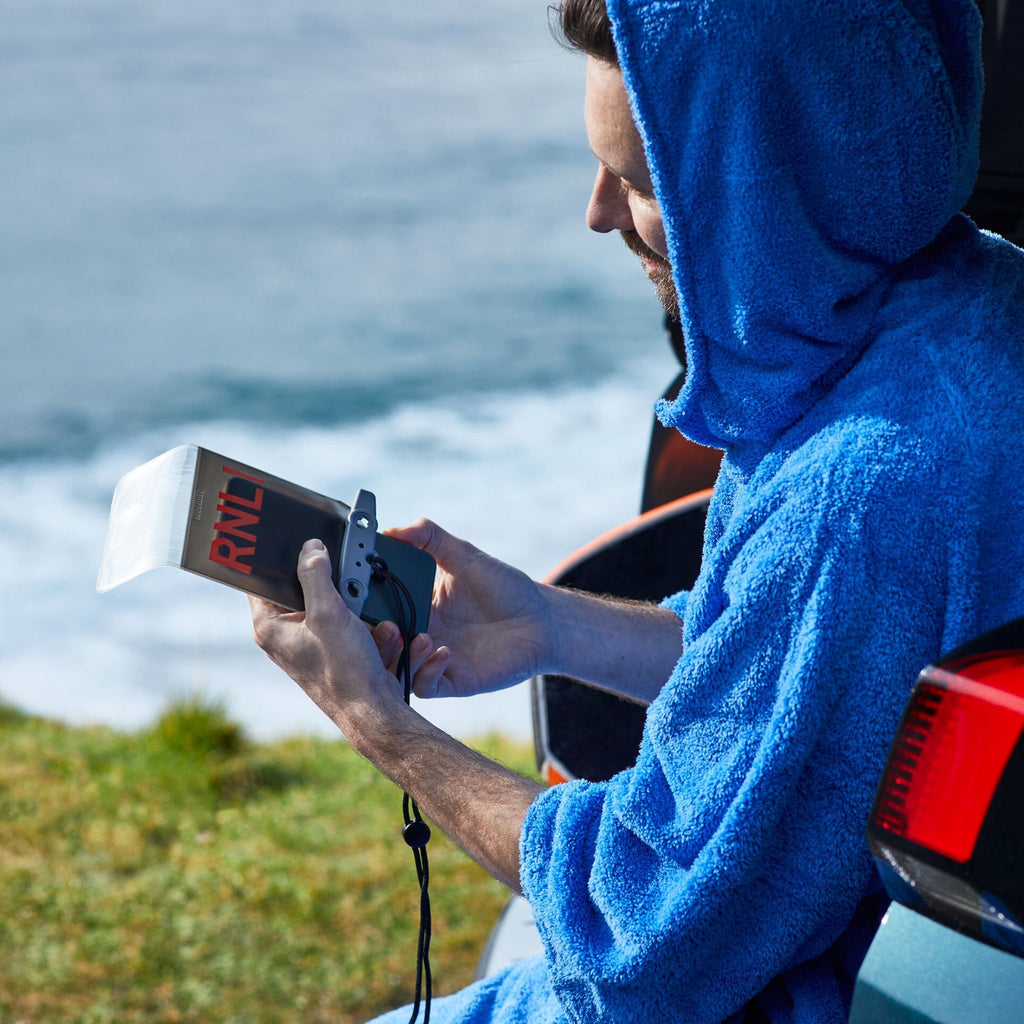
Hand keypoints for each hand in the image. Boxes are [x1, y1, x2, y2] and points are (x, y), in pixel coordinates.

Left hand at [250, 539, 434, 730]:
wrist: (375, 713)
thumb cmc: (344, 671)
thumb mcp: (328, 613)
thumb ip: (315, 575)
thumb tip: (310, 548)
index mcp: (271, 627)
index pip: (264, 580)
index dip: (282, 560)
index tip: (302, 543)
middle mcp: (287, 637)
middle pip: (308, 590)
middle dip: (337, 588)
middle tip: (353, 587)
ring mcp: (313, 647)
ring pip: (337, 609)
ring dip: (362, 612)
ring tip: (376, 628)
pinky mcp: (337, 655)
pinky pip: (354, 628)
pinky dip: (372, 630)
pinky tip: (385, 641)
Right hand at [381, 519, 552, 699]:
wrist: (542, 620)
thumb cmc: (505, 587)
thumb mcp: (465, 555)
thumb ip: (430, 538)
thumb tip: (394, 529)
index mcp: (416, 602)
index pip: (377, 605)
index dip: (363, 603)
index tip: (357, 594)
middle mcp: (419, 630)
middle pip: (380, 639)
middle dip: (373, 634)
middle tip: (384, 622)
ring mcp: (432, 657)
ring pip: (395, 666)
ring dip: (399, 654)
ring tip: (418, 635)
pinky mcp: (451, 679)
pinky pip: (425, 685)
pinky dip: (427, 670)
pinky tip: (444, 651)